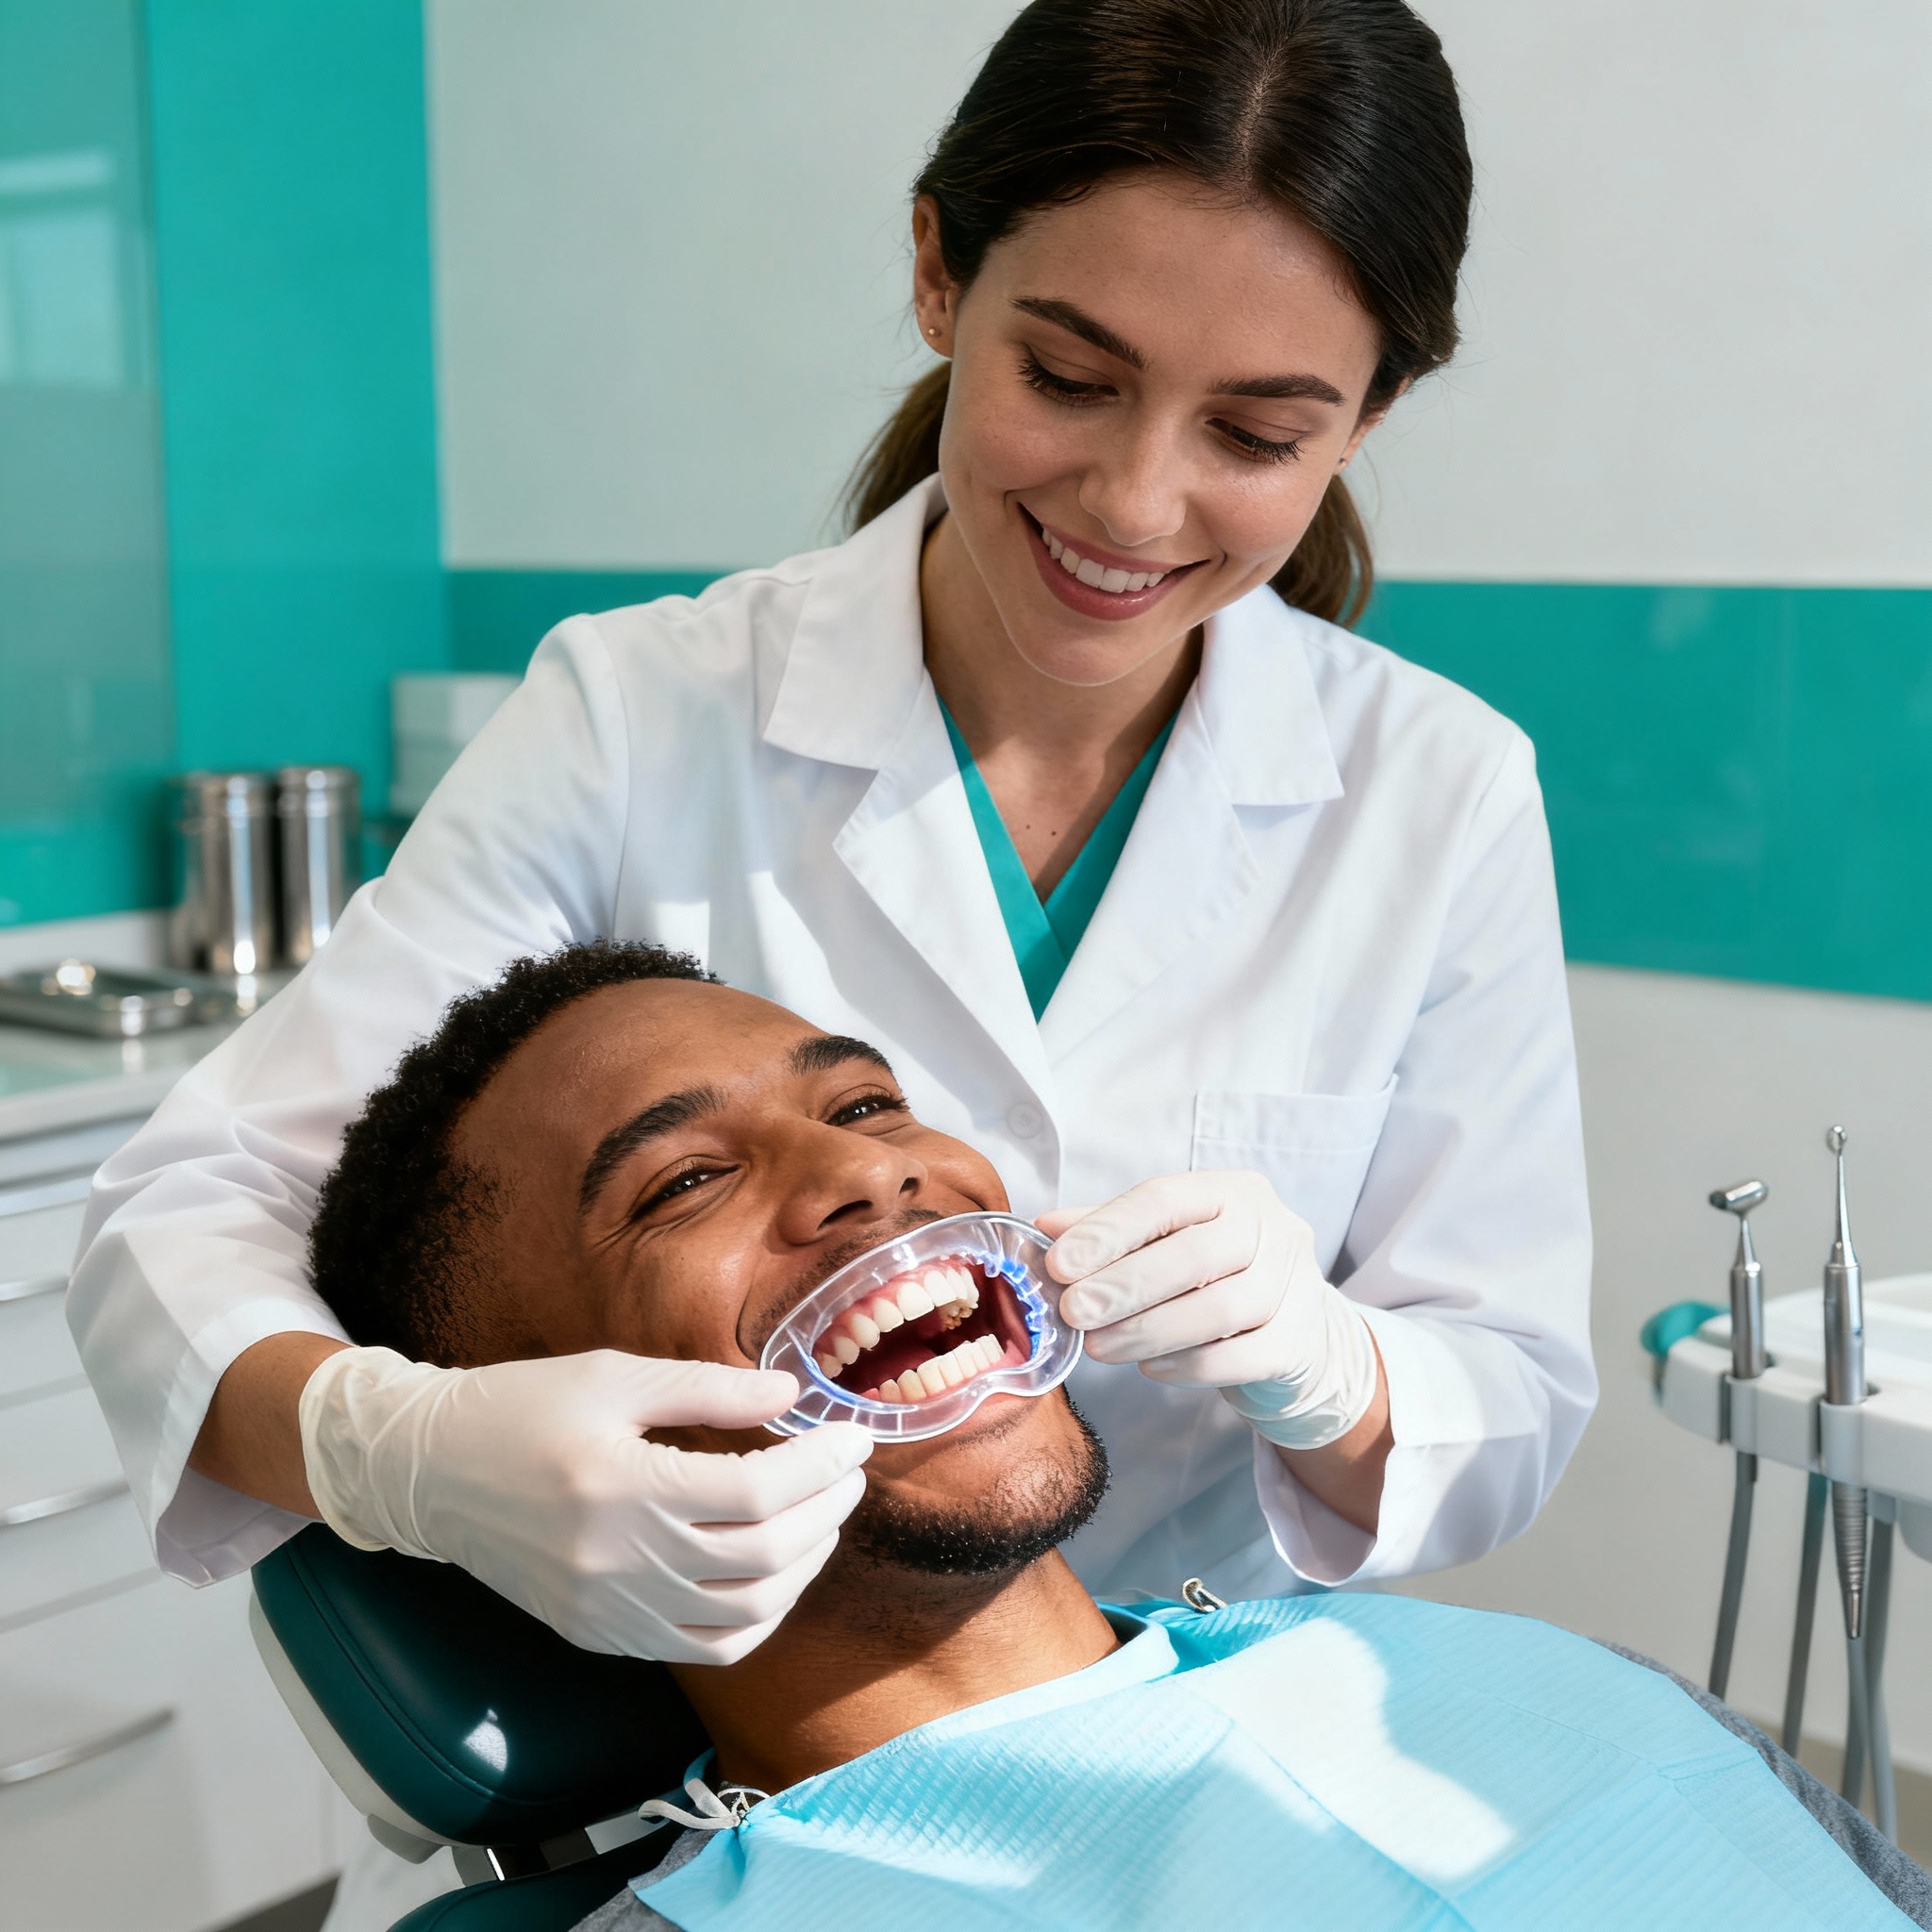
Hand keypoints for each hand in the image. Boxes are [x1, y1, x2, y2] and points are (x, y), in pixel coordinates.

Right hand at [299, 1347, 870, 1662]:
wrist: (431, 1473)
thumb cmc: (520, 1408)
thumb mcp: (612, 1375)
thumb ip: (708, 1388)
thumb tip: (791, 1395)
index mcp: (623, 1485)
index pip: (756, 1491)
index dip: (821, 1465)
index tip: (853, 1436)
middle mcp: (619, 1560)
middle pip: (763, 1555)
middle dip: (826, 1512)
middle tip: (849, 1473)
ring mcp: (610, 1609)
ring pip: (744, 1614)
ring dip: (802, 1568)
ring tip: (821, 1519)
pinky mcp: (600, 1634)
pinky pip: (702, 1646)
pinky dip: (755, 1618)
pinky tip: (774, 1574)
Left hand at [1041, 1170, 1378, 1449]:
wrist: (1298, 1329)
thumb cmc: (1218, 1274)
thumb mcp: (1168, 1240)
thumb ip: (1111, 1231)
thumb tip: (1045, 1229)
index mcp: (1232, 1191)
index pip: (1164, 1199)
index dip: (1108, 1231)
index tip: (1058, 1264)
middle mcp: (1272, 1227)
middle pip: (1195, 1255)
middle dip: (1124, 1286)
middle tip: (1072, 1313)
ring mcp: (1294, 1285)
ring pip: (1218, 1310)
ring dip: (1147, 1331)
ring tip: (1099, 1348)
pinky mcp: (1299, 1341)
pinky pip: (1238, 1358)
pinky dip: (1186, 1364)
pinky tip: (1149, 1367)